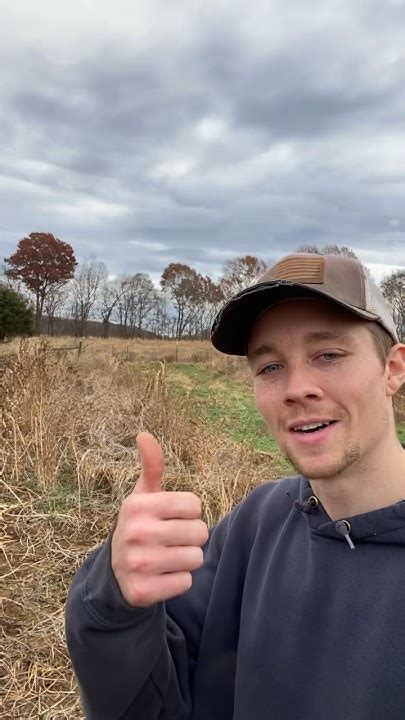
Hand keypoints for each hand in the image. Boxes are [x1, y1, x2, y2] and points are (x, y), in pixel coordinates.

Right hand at [111, 431, 208, 607]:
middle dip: (191, 538)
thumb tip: (144, 434)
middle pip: (199, 532)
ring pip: (195, 558)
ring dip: (186, 560)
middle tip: (171, 540)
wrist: (115, 573)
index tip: (171, 518)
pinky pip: (186, 582)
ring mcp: (138, 564)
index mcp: (138, 505)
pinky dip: (178, 581)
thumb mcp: (143, 496)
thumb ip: (152, 466)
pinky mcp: (143, 591)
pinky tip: (161, 576)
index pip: (195, 505)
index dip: (189, 513)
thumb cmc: (139, 525)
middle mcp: (135, 533)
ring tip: (167, 557)